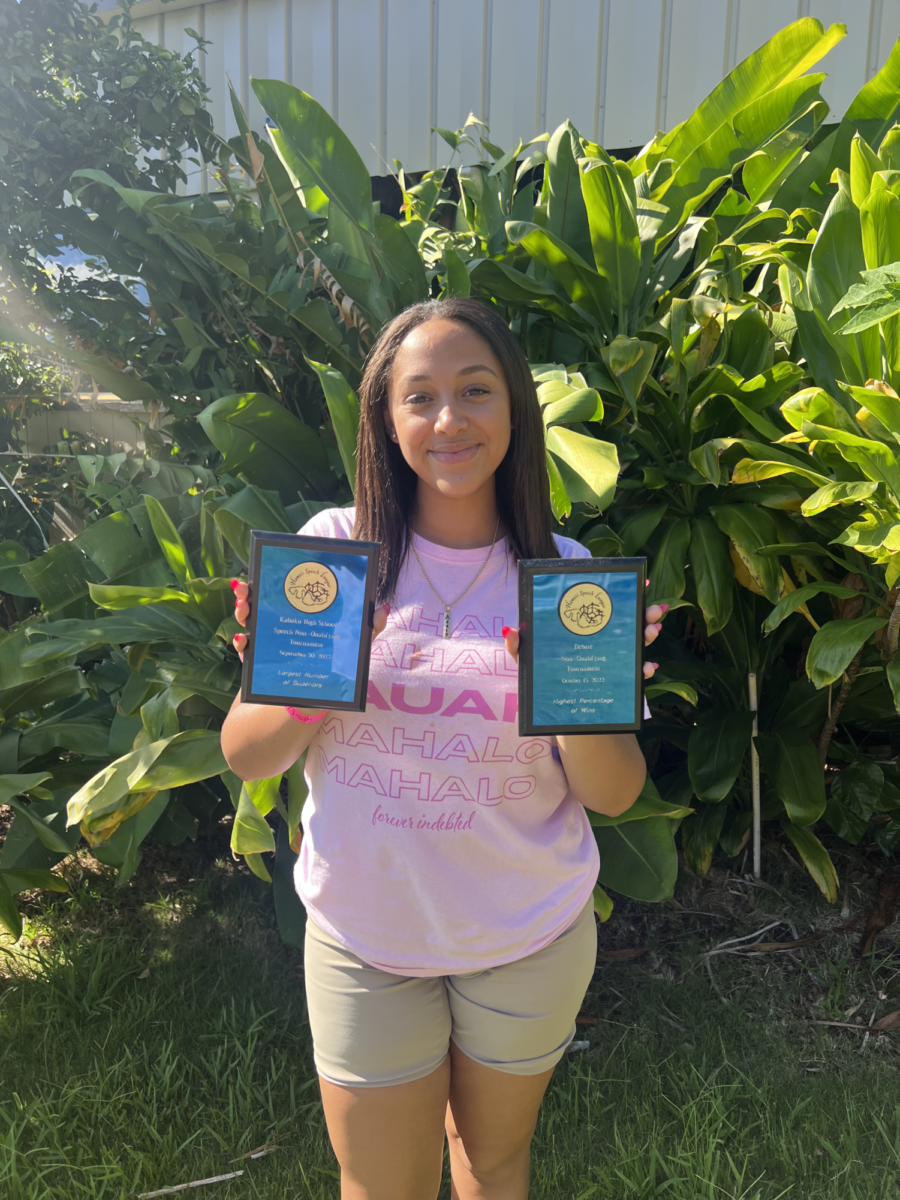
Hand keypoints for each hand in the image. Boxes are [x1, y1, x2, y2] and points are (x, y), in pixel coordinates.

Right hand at [230, 579, 389, 658]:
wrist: (307, 704)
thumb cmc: (330, 670)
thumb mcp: (350, 649)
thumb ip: (367, 630)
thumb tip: (384, 608)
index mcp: (297, 615)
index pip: (284, 591)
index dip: (274, 577)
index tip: (271, 567)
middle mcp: (276, 624)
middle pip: (259, 601)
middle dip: (249, 591)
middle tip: (246, 587)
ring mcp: (263, 642)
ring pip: (247, 620)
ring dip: (242, 611)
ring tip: (244, 607)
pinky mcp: (256, 662)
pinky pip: (245, 650)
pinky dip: (242, 643)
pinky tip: (243, 639)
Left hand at [500, 596, 668, 678]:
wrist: (555, 713)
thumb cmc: (542, 679)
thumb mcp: (529, 662)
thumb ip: (518, 647)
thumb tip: (510, 631)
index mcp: (586, 627)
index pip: (607, 605)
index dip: (626, 592)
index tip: (641, 581)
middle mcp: (605, 640)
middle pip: (630, 621)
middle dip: (647, 612)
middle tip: (654, 609)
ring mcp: (615, 659)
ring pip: (638, 643)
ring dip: (649, 634)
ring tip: (653, 630)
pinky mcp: (619, 682)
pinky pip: (636, 674)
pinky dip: (645, 670)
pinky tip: (648, 667)